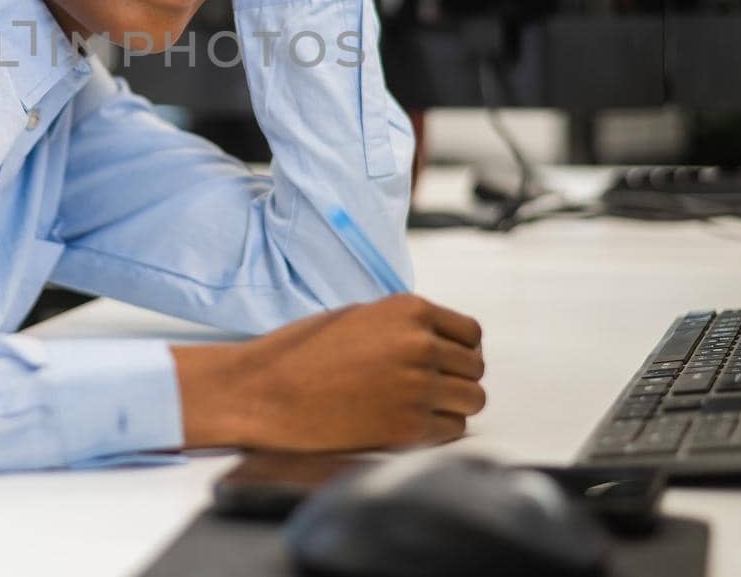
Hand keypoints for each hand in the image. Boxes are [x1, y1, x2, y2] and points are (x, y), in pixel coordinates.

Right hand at [173, 294, 486, 450]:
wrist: (265, 392)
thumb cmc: (304, 353)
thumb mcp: (359, 318)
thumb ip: (404, 326)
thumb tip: (442, 346)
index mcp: (410, 310)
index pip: (471, 333)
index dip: (460, 351)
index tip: (447, 362)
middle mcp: (421, 345)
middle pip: (475, 369)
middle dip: (457, 379)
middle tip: (429, 389)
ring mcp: (418, 387)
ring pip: (472, 400)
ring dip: (452, 405)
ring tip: (420, 407)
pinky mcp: (408, 428)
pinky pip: (452, 430)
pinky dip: (437, 430)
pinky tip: (407, 424)